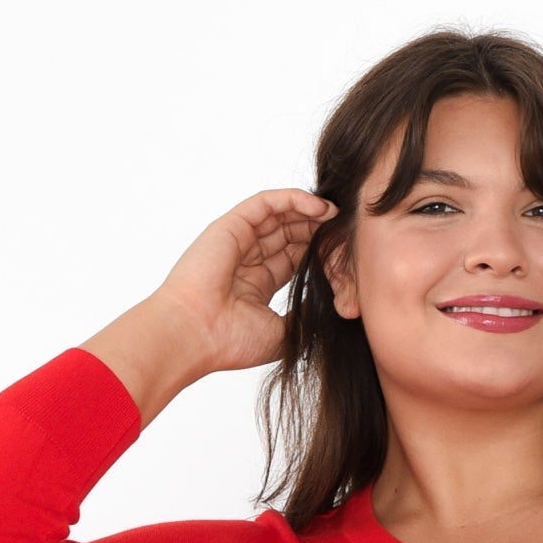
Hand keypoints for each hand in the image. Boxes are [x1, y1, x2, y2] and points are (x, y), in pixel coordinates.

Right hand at [152, 188, 338, 376]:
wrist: (195, 334)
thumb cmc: (231, 342)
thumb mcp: (282, 334)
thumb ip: (304, 317)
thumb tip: (330, 308)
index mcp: (255, 286)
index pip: (293, 258)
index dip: (318, 252)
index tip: (345, 253)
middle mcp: (246, 261)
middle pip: (289, 235)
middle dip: (318, 230)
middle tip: (347, 230)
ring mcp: (237, 241)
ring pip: (280, 216)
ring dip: (310, 212)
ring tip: (337, 215)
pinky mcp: (231, 225)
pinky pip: (267, 203)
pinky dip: (293, 200)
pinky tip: (319, 207)